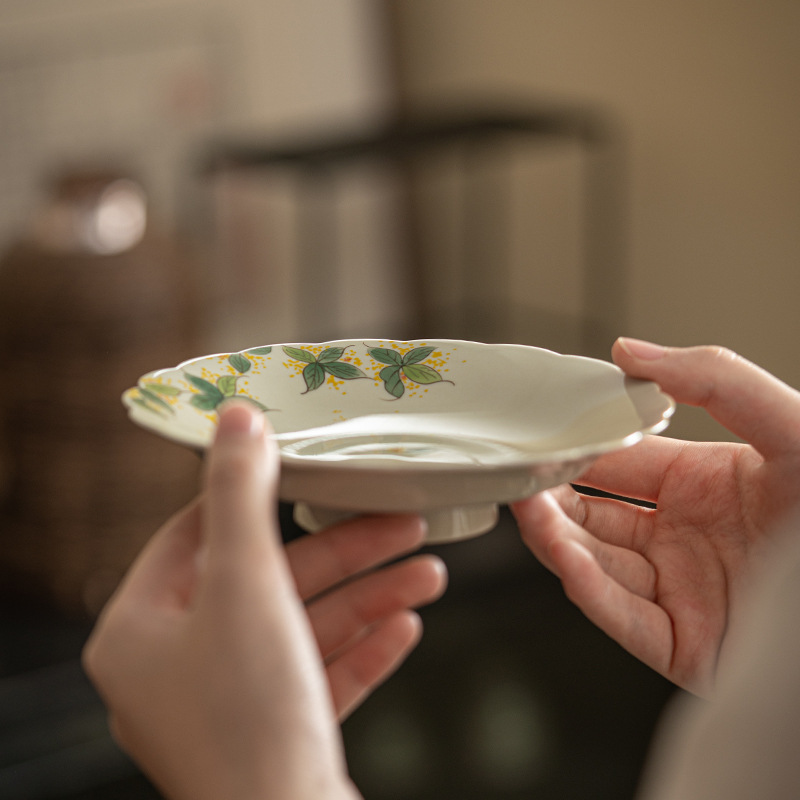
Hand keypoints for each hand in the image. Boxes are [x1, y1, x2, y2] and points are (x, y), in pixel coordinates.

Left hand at [83, 403, 445, 799]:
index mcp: (141, 630)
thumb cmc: (252, 721)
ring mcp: (226, 706)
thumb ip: (240, 494)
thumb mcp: (246, 583)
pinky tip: (406, 626)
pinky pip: (318, 675)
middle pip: (268, 581)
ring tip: (429, 574)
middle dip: (347, 554)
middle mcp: (176, 668)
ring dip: (369, 598)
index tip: (311, 471)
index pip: (197, 533)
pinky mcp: (273, 735)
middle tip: (405, 524)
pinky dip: (362, 648)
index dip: (257, 496)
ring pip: (303, 628)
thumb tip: (236, 418)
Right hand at [511, 339, 799, 695]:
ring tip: (528, 510)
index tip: (538, 437)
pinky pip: (626, 620)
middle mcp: (682, 541)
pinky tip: (566, 558)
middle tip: (516, 477)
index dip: (575, 451)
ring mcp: (682, 595)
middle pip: (592, 518)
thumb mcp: (790, 425)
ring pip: (597, 568)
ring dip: (557, 540)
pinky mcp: (687, 648)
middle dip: (550, 498)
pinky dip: (591, 591)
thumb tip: (630, 352)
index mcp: (700, 487)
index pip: (615, 465)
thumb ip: (714, 379)